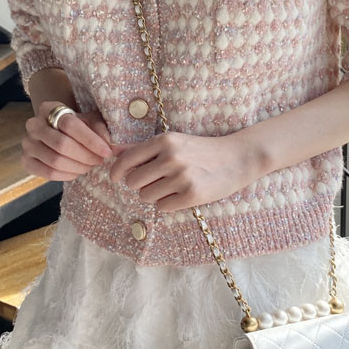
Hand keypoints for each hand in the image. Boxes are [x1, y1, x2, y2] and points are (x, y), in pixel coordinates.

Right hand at [21, 101, 112, 181]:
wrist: (57, 133)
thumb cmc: (77, 126)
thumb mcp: (90, 121)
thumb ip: (100, 129)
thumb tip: (109, 145)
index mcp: (48, 108)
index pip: (70, 125)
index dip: (90, 140)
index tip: (106, 151)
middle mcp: (33, 124)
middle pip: (61, 144)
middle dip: (85, 156)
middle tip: (99, 161)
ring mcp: (27, 143)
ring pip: (55, 161)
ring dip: (78, 167)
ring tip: (90, 166)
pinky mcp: (26, 160)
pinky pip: (48, 173)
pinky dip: (67, 175)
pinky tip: (77, 172)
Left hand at [108, 131, 260, 212]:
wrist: (236, 158)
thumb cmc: (200, 149)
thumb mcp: (172, 142)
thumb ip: (141, 147)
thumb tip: (111, 150)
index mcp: (164, 141)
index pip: (126, 160)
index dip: (117, 172)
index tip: (115, 178)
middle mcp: (171, 157)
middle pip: (133, 182)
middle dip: (140, 185)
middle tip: (155, 181)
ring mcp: (182, 176)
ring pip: (146, 197)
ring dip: (154, 195)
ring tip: (171, 187)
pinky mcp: (192, 195)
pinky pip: (163, 207)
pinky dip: (168, 204)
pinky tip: (181, 194)